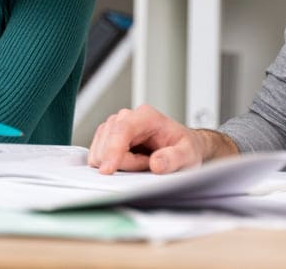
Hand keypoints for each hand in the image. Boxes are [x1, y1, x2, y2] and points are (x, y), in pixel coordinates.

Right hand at [87, 104, 234, 173]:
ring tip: (141, 162)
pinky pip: (98, 155)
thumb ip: (174, 158)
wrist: (182, 147)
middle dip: (124, 162)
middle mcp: (128, 117)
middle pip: (108, 143)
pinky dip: (112, 164)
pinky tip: (130, 163)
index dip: (113, 149)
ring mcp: (115, 126)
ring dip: (118, 164)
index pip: (122, 129)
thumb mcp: (187, 154)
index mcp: (146, 116)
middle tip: (147, 164)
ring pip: (100, 151)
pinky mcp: (108, 138)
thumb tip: (156, 163)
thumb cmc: (184, 148)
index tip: (108, 169)